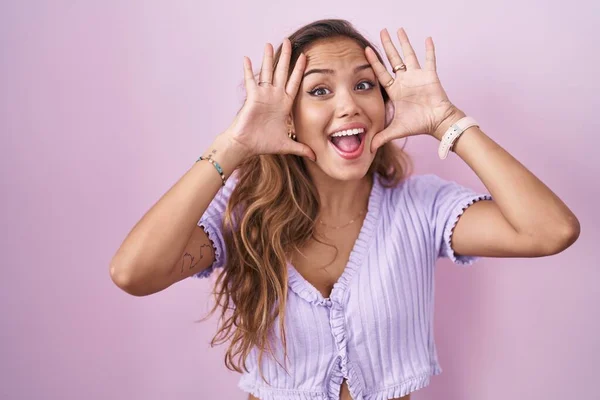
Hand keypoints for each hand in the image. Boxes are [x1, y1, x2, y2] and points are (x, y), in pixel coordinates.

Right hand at [224, 39, 315, 160]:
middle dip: (286, 57)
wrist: (247, 146)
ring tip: (269, 43)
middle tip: (289, 41)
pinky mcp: (253, 97)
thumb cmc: (263, 144)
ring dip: (268, 58)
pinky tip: (247, 58)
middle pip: (282, 72)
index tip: (306, 57)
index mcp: (283, 104)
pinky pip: (251, 81)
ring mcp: (263, 95)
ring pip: (267, 72)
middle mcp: (274, 96)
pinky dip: (248, 69)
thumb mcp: (287, 145)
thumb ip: (301, 148)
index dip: (300, 70)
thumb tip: (315, 157)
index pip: (295, 83)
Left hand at [365, 28, 461, 152]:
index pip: (381, 73)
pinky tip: (427, 38)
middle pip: (393, 59)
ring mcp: (417, 76)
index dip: (374, 62)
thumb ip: (381, 137)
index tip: (365, 50)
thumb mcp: (396, 130)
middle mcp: (405, 80)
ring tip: (399, 29)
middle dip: (387, 45)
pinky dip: (429, 49)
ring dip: (404, 42)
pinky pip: (429, 59)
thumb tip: (368, 150)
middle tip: (382, 31)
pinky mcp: (430, 76)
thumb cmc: (418, 125)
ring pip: (409, 55)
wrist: (437, 124)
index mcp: (396, 90)